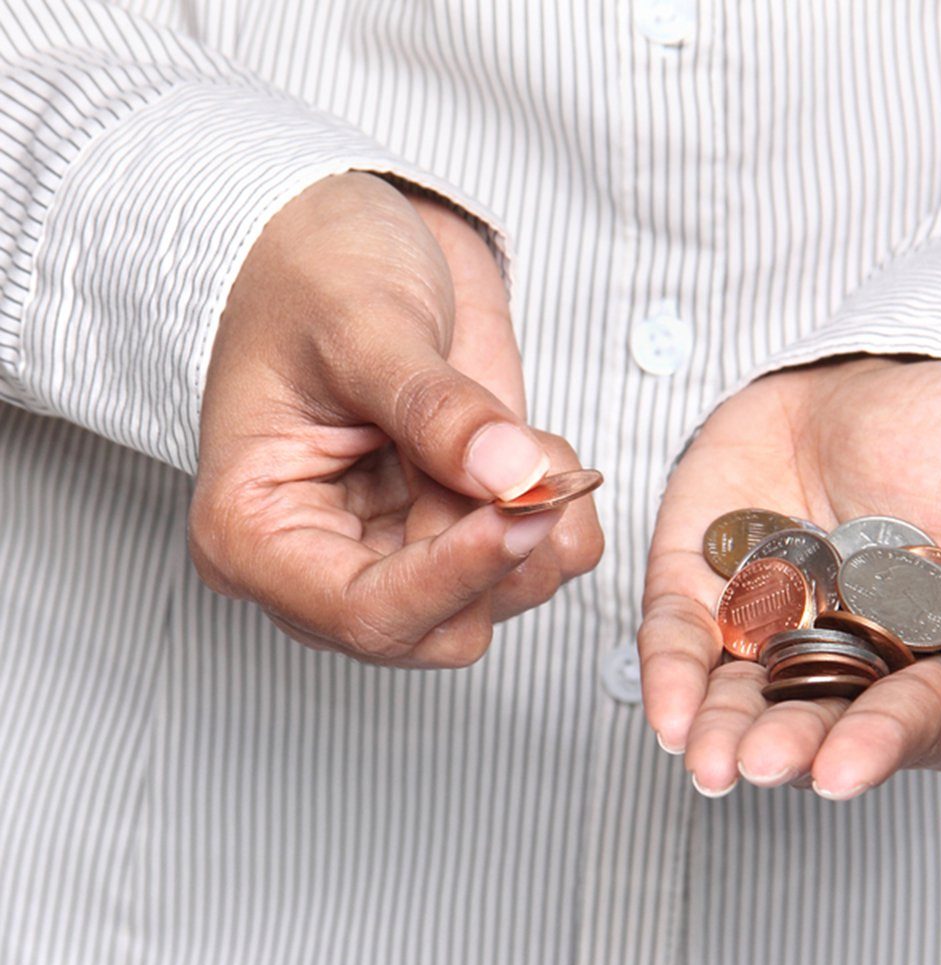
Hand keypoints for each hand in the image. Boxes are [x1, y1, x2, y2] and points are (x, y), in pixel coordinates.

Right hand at [190, 172, 602, 666]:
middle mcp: (327, 568)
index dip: (455, 576)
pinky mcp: (456, 536)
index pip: (365, 614)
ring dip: (538, 524)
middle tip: (524, 453)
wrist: (340, 240)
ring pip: (500, 604)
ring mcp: (398, 558)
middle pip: (441, 628)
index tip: (523, 508)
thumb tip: (513, 478)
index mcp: (257, 539)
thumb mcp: (363, 323)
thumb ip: (434, 408)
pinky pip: (538, 567)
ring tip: (513, 429)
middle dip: (502, 548)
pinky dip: (564, 516)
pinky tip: (532, 446)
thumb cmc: (309, 272)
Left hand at [639, 356, 940, 796]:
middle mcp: (847, 662)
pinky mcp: (702, 592)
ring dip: (722, 732)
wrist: (867, 372)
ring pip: (741, 700)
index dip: (880, 745)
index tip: (845, 768)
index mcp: (936, 661)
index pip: (913, 722)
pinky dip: (670, 676)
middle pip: (818, 723)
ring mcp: (769, 631)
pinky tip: (667, 714)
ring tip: (707, 758)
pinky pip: (681, 640)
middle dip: (791, 747)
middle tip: (764, 761)